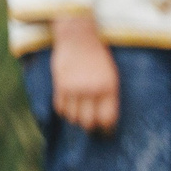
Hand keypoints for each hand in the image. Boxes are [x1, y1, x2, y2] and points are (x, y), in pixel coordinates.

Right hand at [50, 14, 118, 133]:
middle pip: (88, 122)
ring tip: (81, 118)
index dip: (107, 129)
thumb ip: (108, 95)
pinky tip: (70, 109)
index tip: (107, 132)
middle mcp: (91, 90)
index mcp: (108, 87)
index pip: (107, 118)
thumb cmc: (98, 57)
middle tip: (93, 129)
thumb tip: (105, 118)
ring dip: (77, 120)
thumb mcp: (111, 75)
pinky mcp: (59, 85)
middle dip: (91, 129)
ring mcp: (74, 88)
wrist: (78, 38)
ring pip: (73, 117)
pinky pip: (60, 108)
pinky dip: (65, 112)